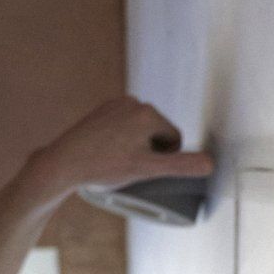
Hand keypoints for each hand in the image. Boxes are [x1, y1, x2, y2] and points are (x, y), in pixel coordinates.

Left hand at [22, 96, 213, 199]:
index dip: (162, 159)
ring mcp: (116, 104)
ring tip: (114, 159)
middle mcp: (134, 102)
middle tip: (125, 165)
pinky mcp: (102, 110)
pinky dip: (120, 140)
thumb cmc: (104, 167)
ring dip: (134, 146)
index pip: (174, 140)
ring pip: (140, 131)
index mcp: (149, 113)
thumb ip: (181, 165)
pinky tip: (105, 151)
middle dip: (148, 150)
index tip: (140, 166)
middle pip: (157, 133)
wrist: (62, 163)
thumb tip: (210, 163)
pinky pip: (123, 127)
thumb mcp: (147, 170)